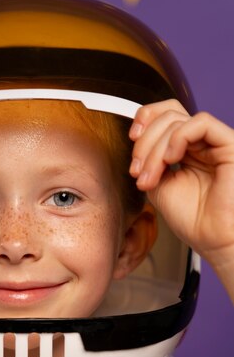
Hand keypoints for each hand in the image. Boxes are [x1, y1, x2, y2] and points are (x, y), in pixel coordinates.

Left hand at [129, 99, 233, 300]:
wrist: (215, 241)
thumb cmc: (194, 220)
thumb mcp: (158, 185)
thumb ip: (149, 160)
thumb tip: (138, 140)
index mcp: (186, 150)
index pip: (165, 116)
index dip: (145, 119)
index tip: (131, 139)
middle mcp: (201, 143)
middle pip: (167, 115)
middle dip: (144, 141)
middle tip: (138, 170)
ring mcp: (215, 142)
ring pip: (178, 120)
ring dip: (155, 148)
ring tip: (151, 176)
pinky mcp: (229, 144)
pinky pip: (201, 123)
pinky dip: (178, 137)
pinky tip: (171, 159)